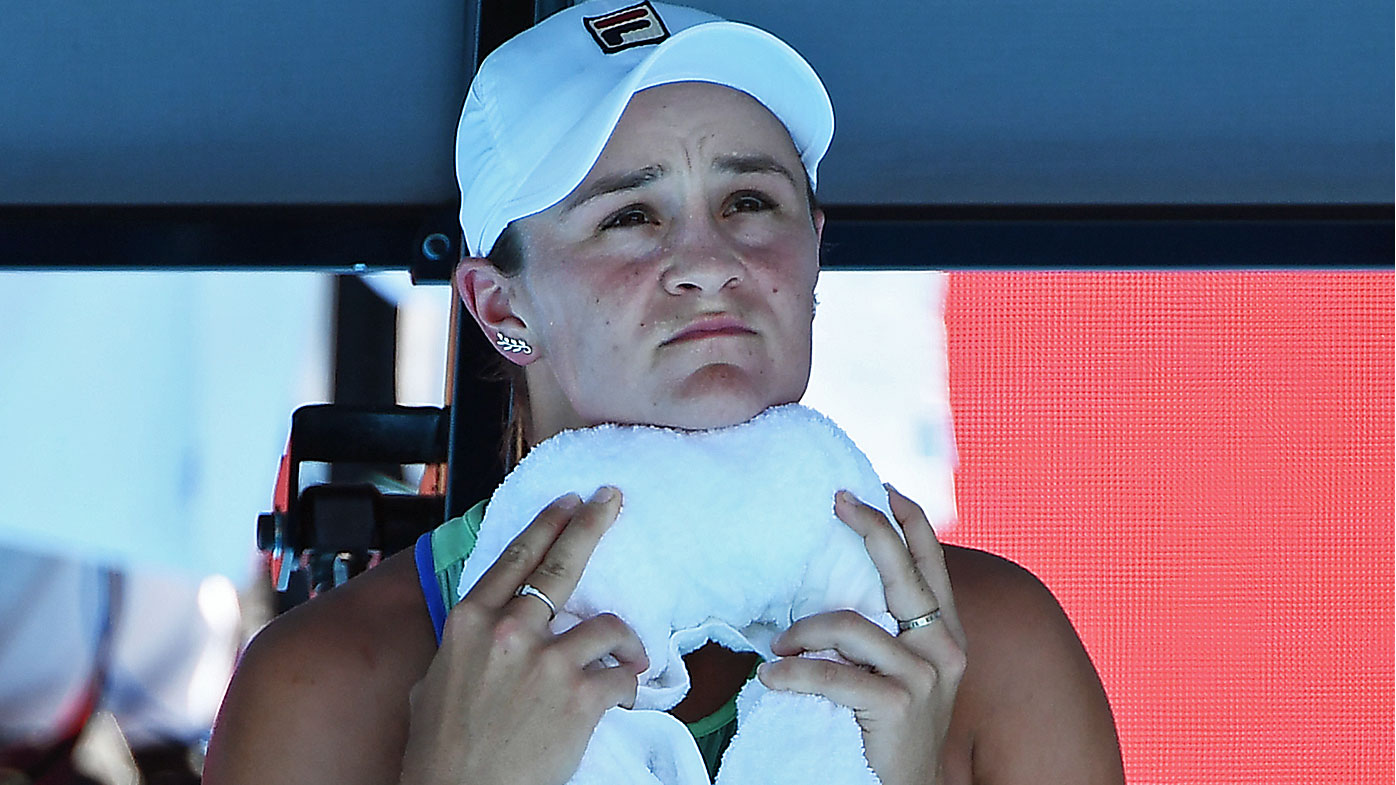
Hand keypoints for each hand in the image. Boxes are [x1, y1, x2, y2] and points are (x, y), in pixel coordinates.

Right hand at [398, 487, 646, 784]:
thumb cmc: (439, 752)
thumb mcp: (431, 683)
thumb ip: (462, 649)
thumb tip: (479, 636)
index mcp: (469, 623)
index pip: (515, 559)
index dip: (546, 525)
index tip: (569, 502)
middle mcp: (508, 632)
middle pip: (560, 564)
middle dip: (591, 524)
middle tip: (612, 499)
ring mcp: (546, 662)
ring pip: (606, 624)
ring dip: (624, 639)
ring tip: (630, 654)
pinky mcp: (579, 697)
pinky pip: (622, 675)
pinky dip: (628, 684)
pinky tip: (623, 695)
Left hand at [757, 486, 967, 784]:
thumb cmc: (892, 731)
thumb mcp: (902, 673)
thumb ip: (887, 631)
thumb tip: (838, 585)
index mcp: (946, 636)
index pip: (933, 565)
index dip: (910, 522)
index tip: (881, 489)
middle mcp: (943, 649)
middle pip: (904, 571)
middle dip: (870, 528)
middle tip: (836, 500)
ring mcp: (924, 676)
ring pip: (849, 625)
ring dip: (802, 633)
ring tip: (779, 650)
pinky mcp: (898, 703)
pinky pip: (830, 673)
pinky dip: (792, 674)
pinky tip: (771, 679)